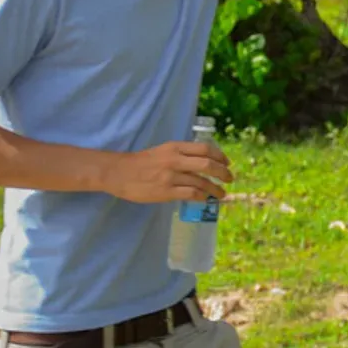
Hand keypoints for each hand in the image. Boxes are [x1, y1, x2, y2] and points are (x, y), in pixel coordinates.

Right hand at [112, 141, 231, 204]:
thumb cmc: (141, 162)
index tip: (227, 163)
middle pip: (207, 165)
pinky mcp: (165, 192)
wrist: (118, 173)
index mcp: (175, 147)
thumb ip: (182, 154)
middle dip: (223, 173)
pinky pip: (191, 194)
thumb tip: (203, 161)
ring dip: (215, 189)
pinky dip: (202, 197)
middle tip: (229, 179)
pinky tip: (205, 199)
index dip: (220, 156)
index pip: (205, 149)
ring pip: (201, 182)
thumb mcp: (163, 151)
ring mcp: (170, 177)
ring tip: (222, 194)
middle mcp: (175, 160)